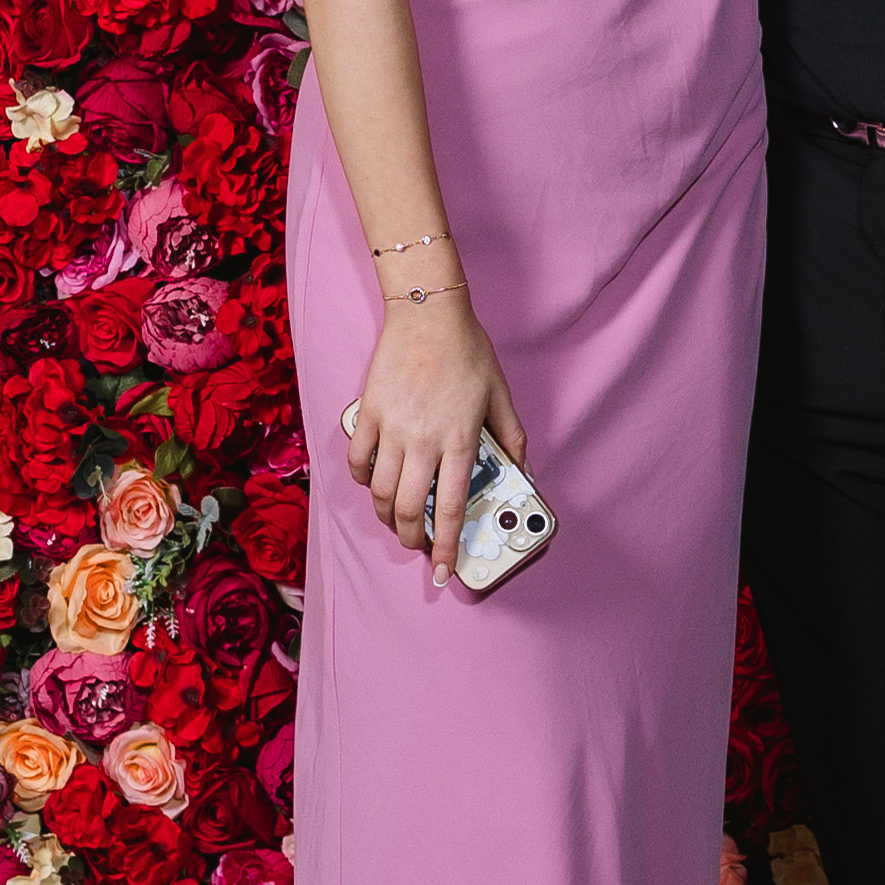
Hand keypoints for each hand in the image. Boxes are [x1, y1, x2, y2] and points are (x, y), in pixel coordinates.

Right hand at [339, 291, 526, 587]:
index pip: (453, 508)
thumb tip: (525, 471)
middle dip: (411, 538)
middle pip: (409, 509)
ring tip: (395, 519)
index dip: (447, 546)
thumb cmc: (468, 350)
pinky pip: (359, 459)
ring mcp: (393, 428)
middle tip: (416, 544)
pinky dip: (363, 479)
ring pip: (380, 492)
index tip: (443, 571)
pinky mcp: (369, 413)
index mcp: (460, 439)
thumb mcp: (500, 395)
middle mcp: (424, 440)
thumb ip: (512, 437)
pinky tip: (373, 483)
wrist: (428, 313)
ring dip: (386, 515)